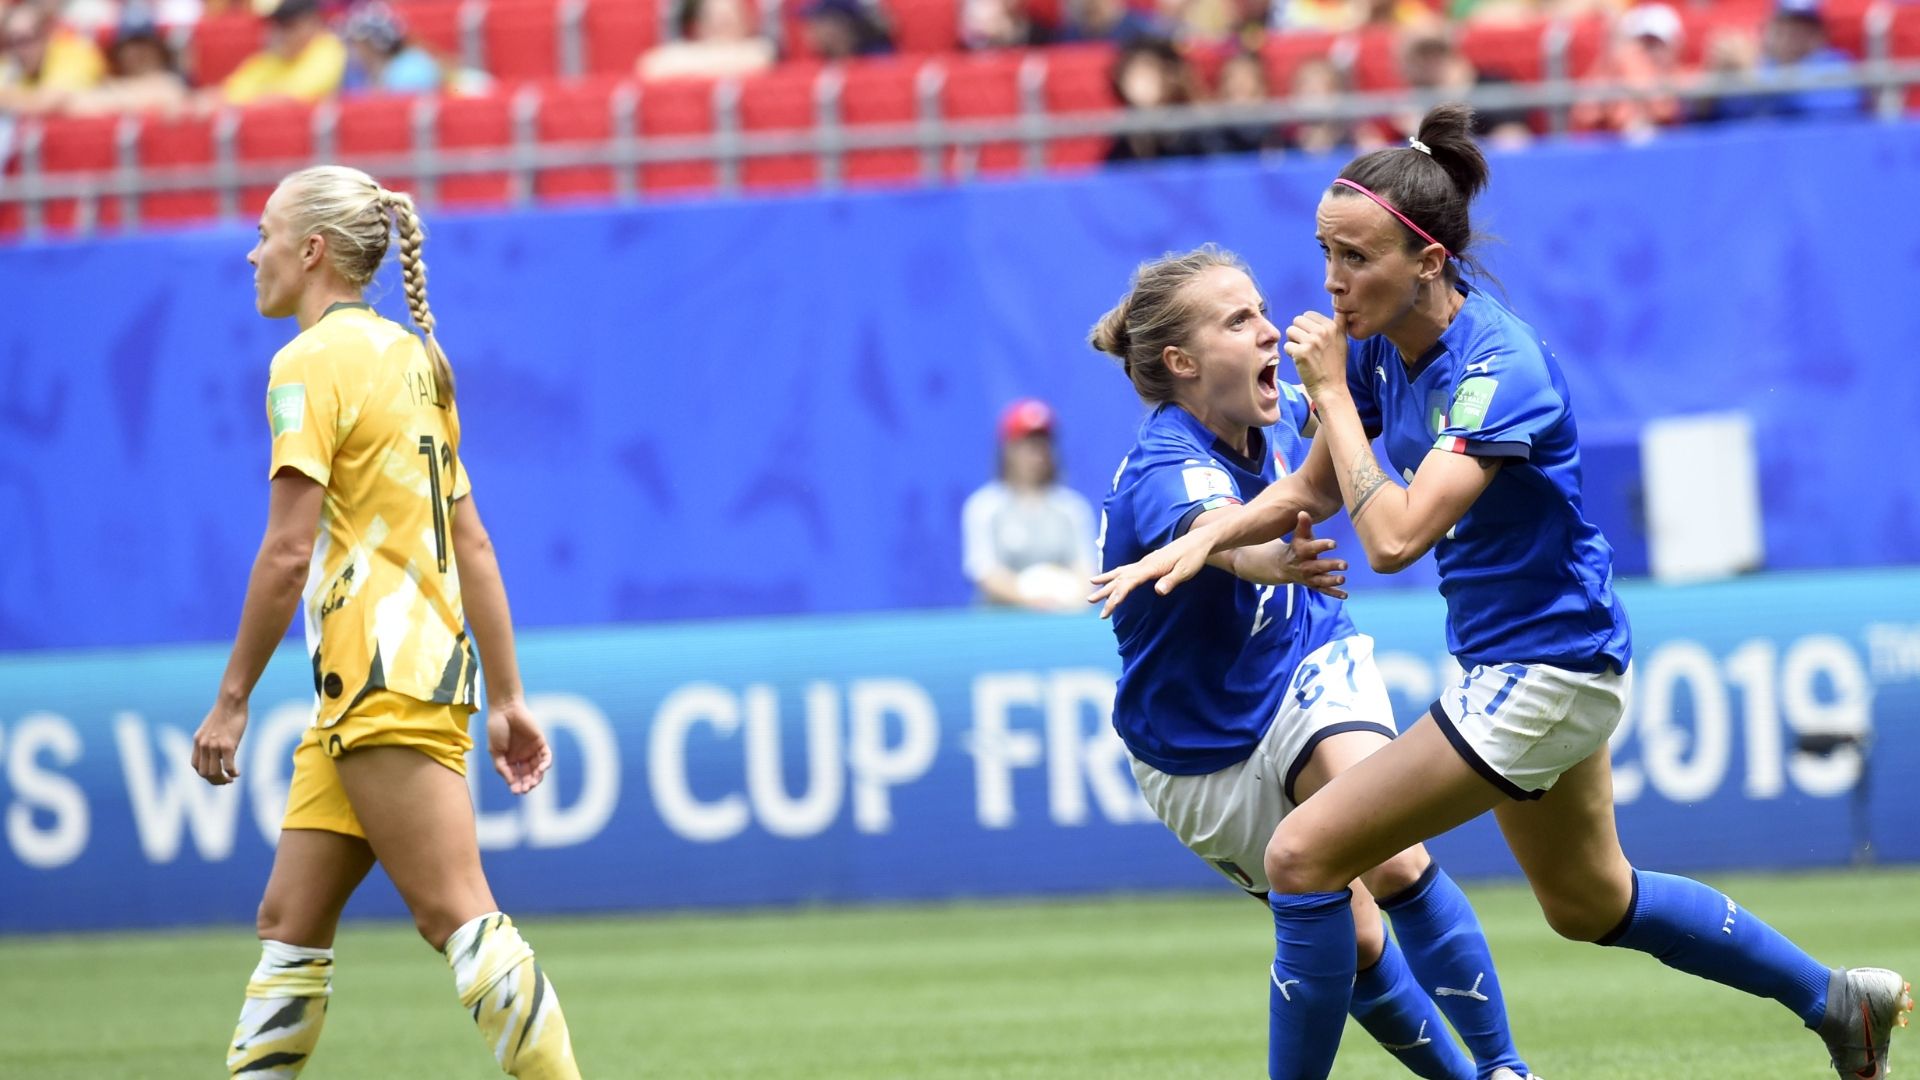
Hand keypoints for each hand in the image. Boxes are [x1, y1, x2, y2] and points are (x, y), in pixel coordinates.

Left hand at [192, 699, 248, 784]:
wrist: (231, 701)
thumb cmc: (226, 712)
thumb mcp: (213, 728)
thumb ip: (212, 740)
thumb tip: (220, 754)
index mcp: (198, 741)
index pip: (196, 765)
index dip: (205, 774)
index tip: (216, 775)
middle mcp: (203, 745)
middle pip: (203, 772)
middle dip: (214, 780)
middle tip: (225, 781)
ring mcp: (214, 745)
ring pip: (214, 773)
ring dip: (222, 780)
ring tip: (231, 779)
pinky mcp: (228, 745)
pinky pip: (229, 767)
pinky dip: (233, 773)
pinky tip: (238, 773)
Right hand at [488, 697, 552, 795]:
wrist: (504, 709)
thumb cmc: (497, 729)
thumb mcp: (495, 752)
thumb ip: (502, 768)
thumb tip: (511, 783)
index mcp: (510, 760)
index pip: (515, 777)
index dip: (516, 785)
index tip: (516, 791)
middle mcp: (522, 757)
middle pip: (528, 775)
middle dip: (527, 783)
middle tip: (525, 789)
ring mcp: (532, 750)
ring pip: (538, 768)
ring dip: (537, 777)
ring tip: (533, 783)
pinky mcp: (540, 742)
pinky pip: (546, 755)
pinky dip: (546, 763)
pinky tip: (542, 769)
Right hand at [1087, 528, 1214, 617]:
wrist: (1198, 541)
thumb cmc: (1193, 557)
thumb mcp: (1186, 571)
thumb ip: (1171, 581)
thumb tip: (1158, 591)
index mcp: (1151, 567)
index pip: (1129, 582)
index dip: (1118, 595)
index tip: (1109, 607)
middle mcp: (1144, 564)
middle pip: (1120, 578)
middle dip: (1105, 592)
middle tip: (1090, 602)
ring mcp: (1145, 562)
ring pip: (1120, 573)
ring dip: (1106, 581)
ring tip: (1091, 587)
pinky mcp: (1148, 563)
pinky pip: (1126, 570)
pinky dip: (1115, 575)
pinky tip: (1111, 579)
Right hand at [1232, 512, 1348, 598]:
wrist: (1282, 565)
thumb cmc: (1296, 546)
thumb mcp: (1298, 536)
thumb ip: (1303, 525)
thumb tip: (1303, 512)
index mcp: (1301, 552)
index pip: (1311, 548)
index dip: (1322, 545)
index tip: (1334, 543)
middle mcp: (1304, 566)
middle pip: (1317, 566)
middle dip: (1330, 566)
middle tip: (1345, 565)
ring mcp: (1308, 577)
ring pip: (1320, 580)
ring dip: (1332, 581)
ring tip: (1343, 579)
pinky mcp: (1313, 585)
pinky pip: (1323, 590)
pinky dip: (1334, 593)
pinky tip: (1345, 595)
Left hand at [1283, 311, 1349, 395]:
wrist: (1331, 387)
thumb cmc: (1335, 366)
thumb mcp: (1342, 341)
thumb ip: (1339, 324)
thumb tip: (1339, 307)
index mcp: (1333, 326)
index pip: (1308, 315)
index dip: (1307, 327)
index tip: (1314, 340)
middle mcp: (1323, 331)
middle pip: (1297, 320)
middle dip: (1298, 332)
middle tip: (1306, 347)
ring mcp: (1312, 341)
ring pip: (1290, 331)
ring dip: (1293, 342)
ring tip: (1303, 353)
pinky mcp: (1301, 352)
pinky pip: (1287, 345)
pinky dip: (1290, 354)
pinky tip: (1300, 361)